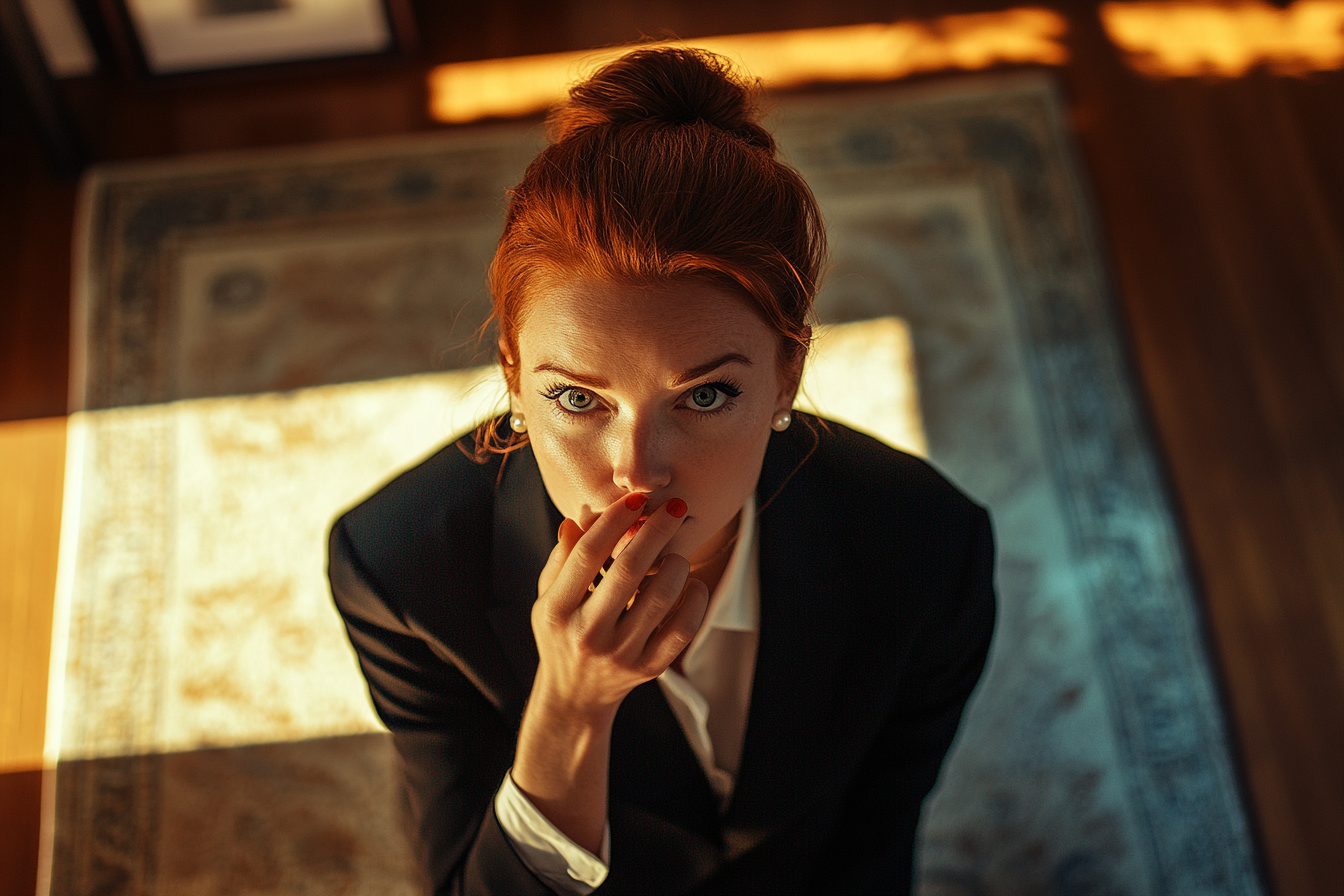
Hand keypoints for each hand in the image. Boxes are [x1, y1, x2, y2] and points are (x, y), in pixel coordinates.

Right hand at [531, 493, 710, 718]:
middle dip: (656, 531)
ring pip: (660, 599)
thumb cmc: (561, 633)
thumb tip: (578, 517)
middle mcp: (587, 634)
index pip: (588, 554)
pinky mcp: (647, 669)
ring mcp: (619, 655)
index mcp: (557, 610)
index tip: (635, 498)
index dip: (613, 521)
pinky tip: (693, 583)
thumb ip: (561, 558)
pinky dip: (694, 602)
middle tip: (675, 505)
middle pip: (628, 571)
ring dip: (676, 564)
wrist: (574, 696)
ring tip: (677, 550)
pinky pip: (681, 631)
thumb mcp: (547, 597)